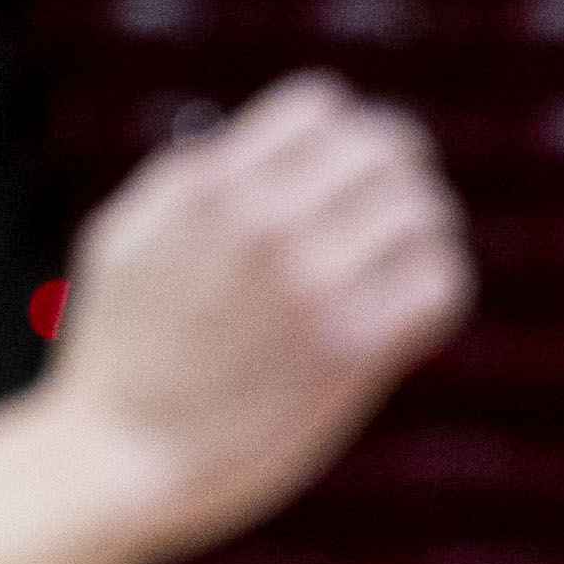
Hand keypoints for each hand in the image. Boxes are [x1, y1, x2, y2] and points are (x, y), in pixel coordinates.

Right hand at [38, 73, 471, 563]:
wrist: (123, 456)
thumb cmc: (123, 351)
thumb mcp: (128, 236)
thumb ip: (192, 180)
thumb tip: (254, 142)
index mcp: (209, 184)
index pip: (325, 107)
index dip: (351, 136)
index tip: (351, 175)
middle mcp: (265, 222)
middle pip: (388, 151)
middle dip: (401, 177)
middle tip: (394, 219)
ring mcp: (312, 284)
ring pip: (426, 211)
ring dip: (427, 234)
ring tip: (405, 265)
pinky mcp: (351, 349)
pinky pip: (440, 284)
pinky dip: (438, 288)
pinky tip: (413, 311)